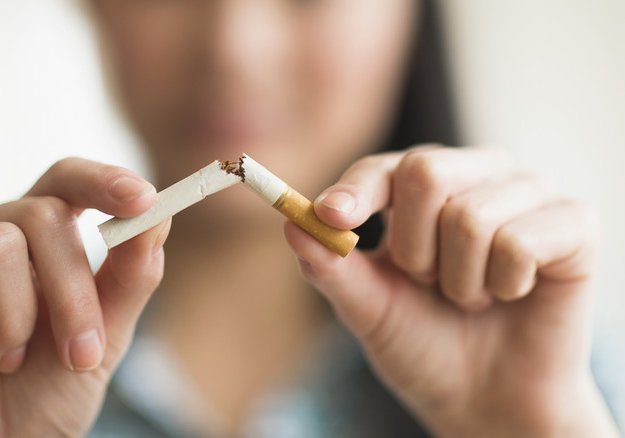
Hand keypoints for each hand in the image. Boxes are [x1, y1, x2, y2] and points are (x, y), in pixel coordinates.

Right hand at [0, 158, 169, 437]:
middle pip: (42, 214)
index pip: (65, 179)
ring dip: (18, 321)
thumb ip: (130, 278)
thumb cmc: (45, 393)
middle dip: (73, 293)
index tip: (143, 199)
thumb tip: (156, 218)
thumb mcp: (104, 338)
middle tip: (79, 355)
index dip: (103, 181)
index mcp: (34, 236)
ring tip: (7, 358)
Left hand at [284, 146, 619, 436]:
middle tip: (429, 284)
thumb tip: (292, 224)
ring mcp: (528, 193)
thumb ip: (332, 268)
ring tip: (472, 298)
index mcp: (425, 188)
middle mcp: (477, 175)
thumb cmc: (425, 346)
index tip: (332, 216)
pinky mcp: (574, 223)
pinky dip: (505, 284)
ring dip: (459, 280)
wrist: (487, 400)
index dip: (356, 191)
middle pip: (425, 171)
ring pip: (470, 216)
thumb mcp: (369, 310)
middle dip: (413, 249)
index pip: (384, 168)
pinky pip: (520, 240)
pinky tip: (512, 295)